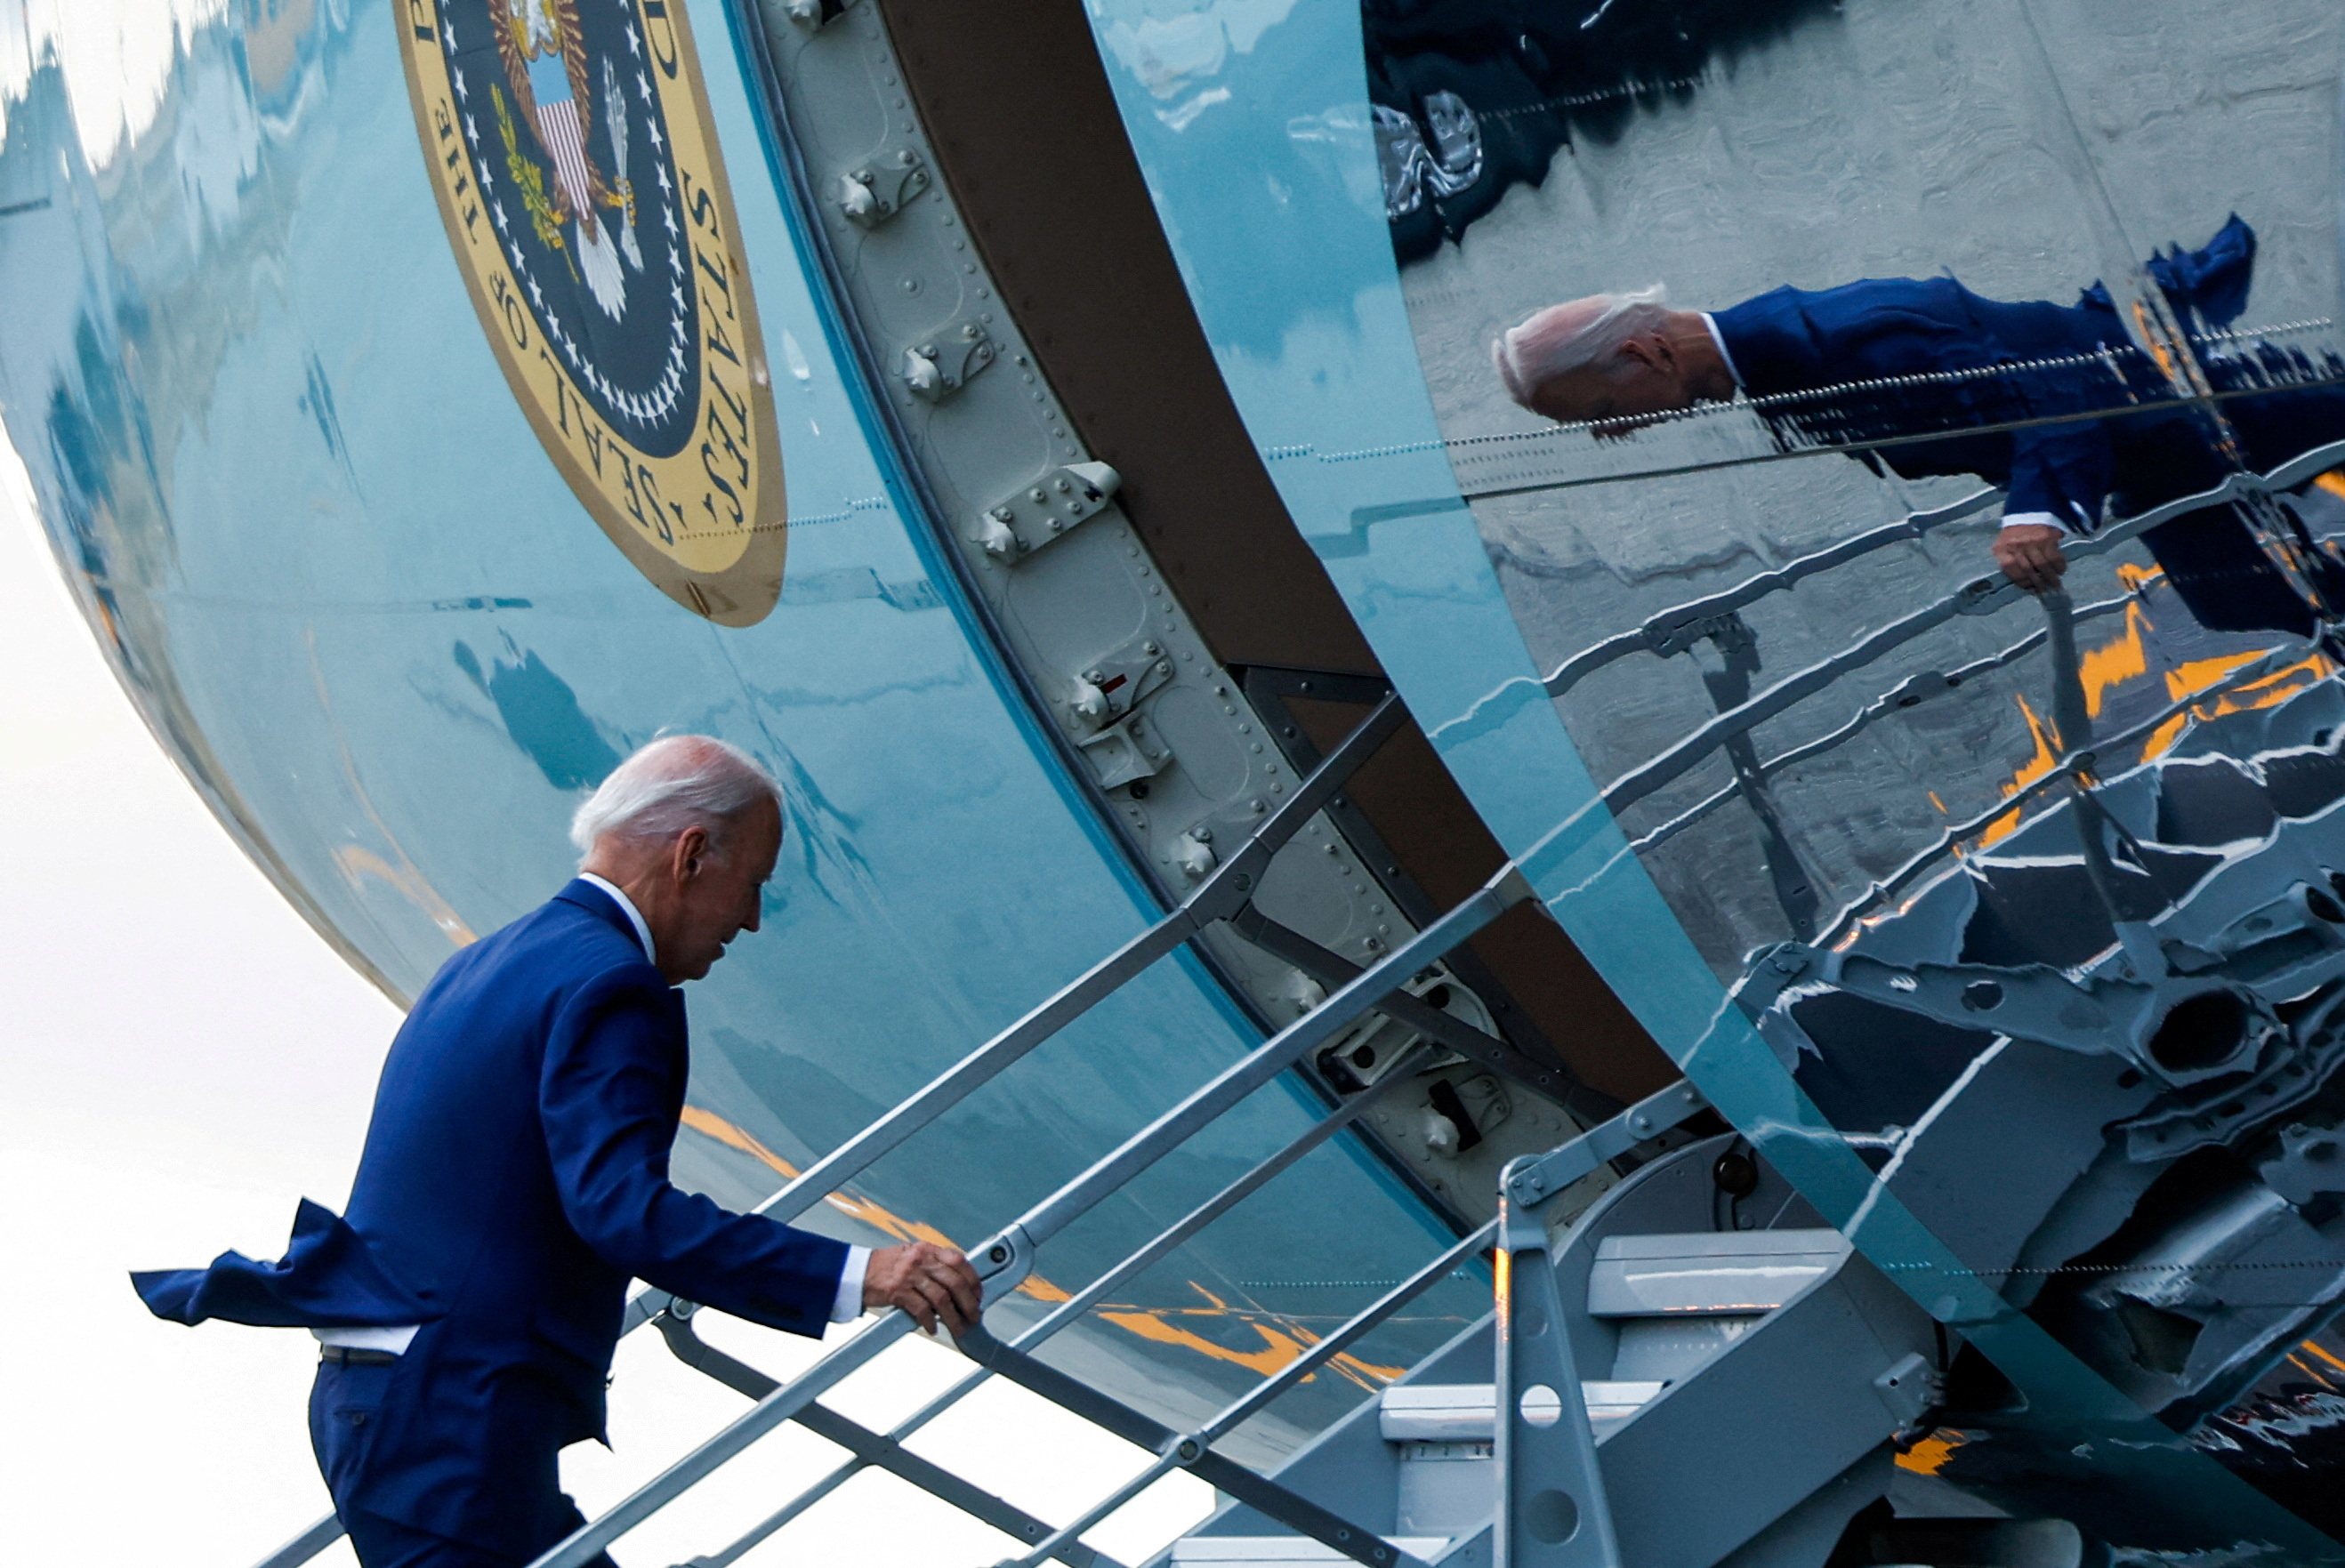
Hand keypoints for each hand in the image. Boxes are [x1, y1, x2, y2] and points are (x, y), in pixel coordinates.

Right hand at [863, 1241, 981, 1337]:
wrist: (857, 1272)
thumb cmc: (886, 1267)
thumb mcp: (913, 1257)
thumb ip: (934, 1265)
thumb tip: (958, 1284)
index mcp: (927, 1249)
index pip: (959, 1260)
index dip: (973, 1280)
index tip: (979, 1295)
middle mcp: (921, 1259)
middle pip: (955, 1282)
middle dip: (968, 1303)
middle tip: (973, 1315)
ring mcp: (909, 1274)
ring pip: (941, 1299)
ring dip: (953, 1317)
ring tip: (958, 1328)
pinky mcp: (898, 1291)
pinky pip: (922, 1309)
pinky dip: (930, 1321)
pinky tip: (932, 1328)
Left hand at [1993, 523, 2067, 593]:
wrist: (2030, 509)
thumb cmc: (2017, 532)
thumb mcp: (2006, 544)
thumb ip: (2010, 560)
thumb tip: (2026, 582)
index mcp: (2002, 548)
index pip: (2009, 569)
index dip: (2020, 581)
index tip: (2029, 587)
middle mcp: (2015, 545)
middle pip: (2027, 570)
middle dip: (2038, 583)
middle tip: (2045, 590)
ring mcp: (2031, 541)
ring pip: (2042, 566)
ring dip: (2050, 577)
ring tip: (2054, 583)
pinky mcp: (2047, 538)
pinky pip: (2054, 557)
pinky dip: (2059, 566)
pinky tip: (2060, 570)